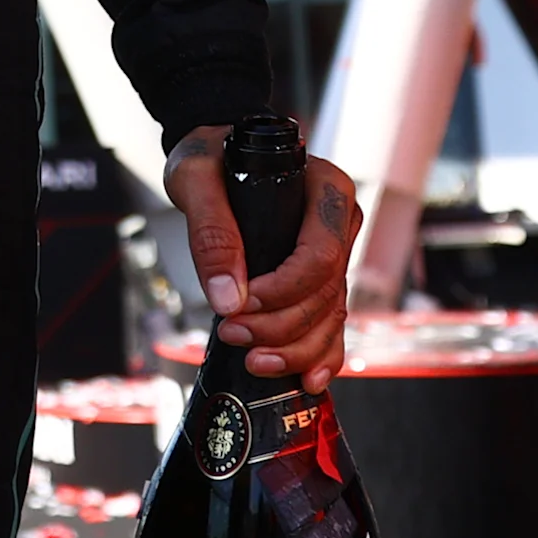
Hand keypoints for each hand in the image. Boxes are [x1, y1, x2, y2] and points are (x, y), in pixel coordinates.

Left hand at [165, 129, 357, 394]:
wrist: (217, 156)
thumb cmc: (211, 157)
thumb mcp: (196, 178)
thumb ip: (211, 232)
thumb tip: (227, 298)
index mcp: (326, 189)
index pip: (320, 254)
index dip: (284, 291)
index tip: (240, 305)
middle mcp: (340, 222)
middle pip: (325, 292)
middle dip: (281, 326)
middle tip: (232, 334)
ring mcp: (336, 253)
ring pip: (331, 316)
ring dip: (296, 350)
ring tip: (254, 361)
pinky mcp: (322, 279)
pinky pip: (333, 325)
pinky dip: (321, 356)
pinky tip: (307, 381)